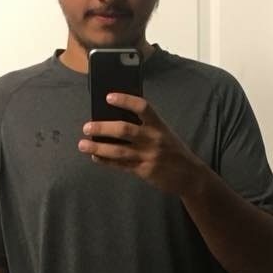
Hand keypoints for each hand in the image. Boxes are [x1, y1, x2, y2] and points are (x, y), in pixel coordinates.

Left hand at [79, 93, 207, 196]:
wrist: (189, 175)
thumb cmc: (173, 150)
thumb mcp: (164, 133)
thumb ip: (145, 126)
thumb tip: (116, 118)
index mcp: (159, 125)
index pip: (142, 107)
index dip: (124, 100)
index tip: (108, 97)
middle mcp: (153, 139)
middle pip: (124, 130)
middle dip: (102, 128)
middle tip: (87, 127)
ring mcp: (148, 156)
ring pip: (118, 151)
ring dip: (98, 147)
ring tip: (83, 144)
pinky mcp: (144, 171)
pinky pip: (120, 165)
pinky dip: (106, 161)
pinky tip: (95, 157)